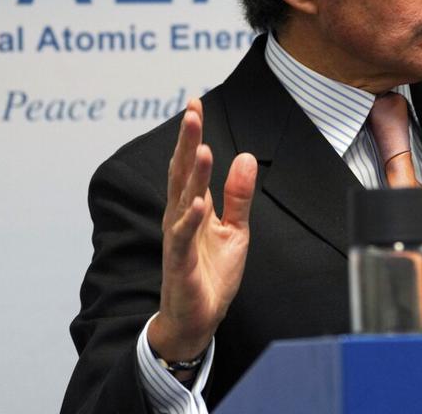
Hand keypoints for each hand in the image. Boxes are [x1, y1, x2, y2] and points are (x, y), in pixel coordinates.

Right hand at [147, 98, 257, 375]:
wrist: (198, 318)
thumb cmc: (211, 274)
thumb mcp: (235, 230)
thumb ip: (238, 196)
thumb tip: (244, 156)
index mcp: (192, 206)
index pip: (191, 164)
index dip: (192, 135)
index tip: (194, 104)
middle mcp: (180, 216)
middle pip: (182, 172)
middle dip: (187, 141)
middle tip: (191, 111)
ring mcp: (177, 238)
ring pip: (182, 199)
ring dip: (190, 174)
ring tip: (199, 147)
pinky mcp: (179, 262)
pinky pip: (182, 237)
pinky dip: (189, 219)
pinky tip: (197, 203)